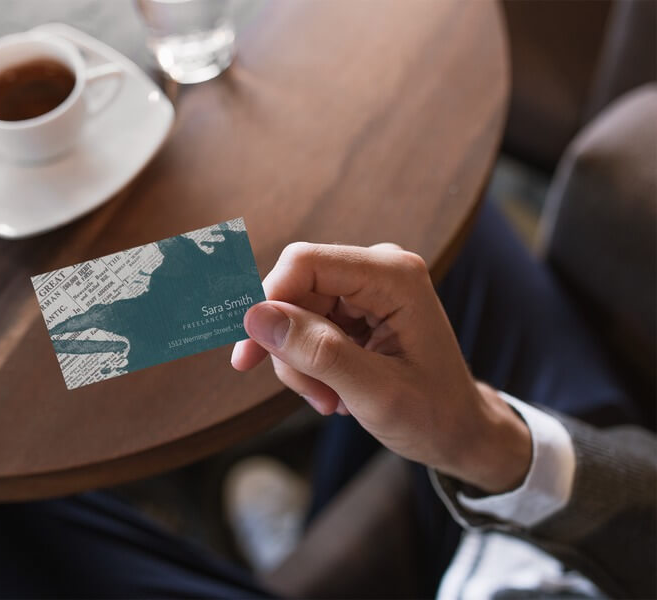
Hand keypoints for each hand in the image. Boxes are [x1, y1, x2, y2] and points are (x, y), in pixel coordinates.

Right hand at [231, 243, 530, 493]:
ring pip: (294, 312)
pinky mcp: (356, 307)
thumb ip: (317, 352)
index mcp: (394, 276)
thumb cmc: (433, 415)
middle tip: (311, 396)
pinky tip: (333, 392)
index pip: (304, 263)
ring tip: (329, 401)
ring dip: (300, 362)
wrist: (459, 431)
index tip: (249, 352)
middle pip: (295, 288)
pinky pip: (306, 325)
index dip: (267, 300)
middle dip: (289, 346)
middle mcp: (379, 270)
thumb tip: (256, 316)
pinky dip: (309, 363)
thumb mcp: (375, 393)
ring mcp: (366, 288)